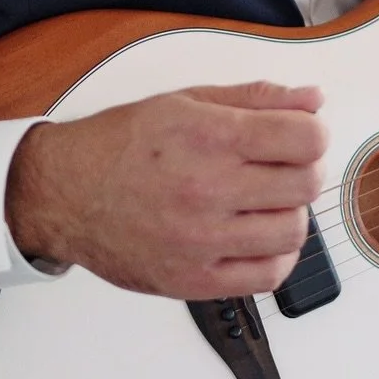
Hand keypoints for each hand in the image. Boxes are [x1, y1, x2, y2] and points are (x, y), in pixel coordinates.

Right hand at [5, 80, 327, 298]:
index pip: (306, 138)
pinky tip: (258, 238)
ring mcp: (203, 239)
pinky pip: (267, 277)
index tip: (301, 136)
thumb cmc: (122, 145)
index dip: (313, 133)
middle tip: (284, 168)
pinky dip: (276, 257)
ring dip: (290, 213)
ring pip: (293, 232)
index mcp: (210, 137)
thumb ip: (256, 98)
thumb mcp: (187, 100)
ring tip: (266, 203)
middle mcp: (209, 188)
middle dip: (304, 170)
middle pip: (306, 184)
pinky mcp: (194, 280)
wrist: (64, 193)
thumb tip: (313, 100)